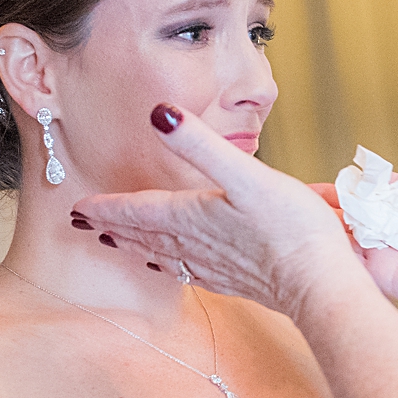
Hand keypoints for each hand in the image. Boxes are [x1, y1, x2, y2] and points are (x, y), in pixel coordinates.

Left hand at [71, 104, 358, 318]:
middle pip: (143, 234)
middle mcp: (195, 245)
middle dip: (114, 226)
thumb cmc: (290, 230)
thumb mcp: (245, 174)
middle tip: (85, 224)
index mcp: (191, 217)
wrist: (319, 284)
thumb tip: (160, 113)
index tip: (78, 207)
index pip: (137, 210)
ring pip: (163, 255)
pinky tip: (176, 268)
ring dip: (137, 247)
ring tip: (118, 243)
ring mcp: (215, 266)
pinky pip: (190, 272)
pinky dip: (172, 266)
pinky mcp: (236, 281)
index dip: (106, 207)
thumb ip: (200, 144)